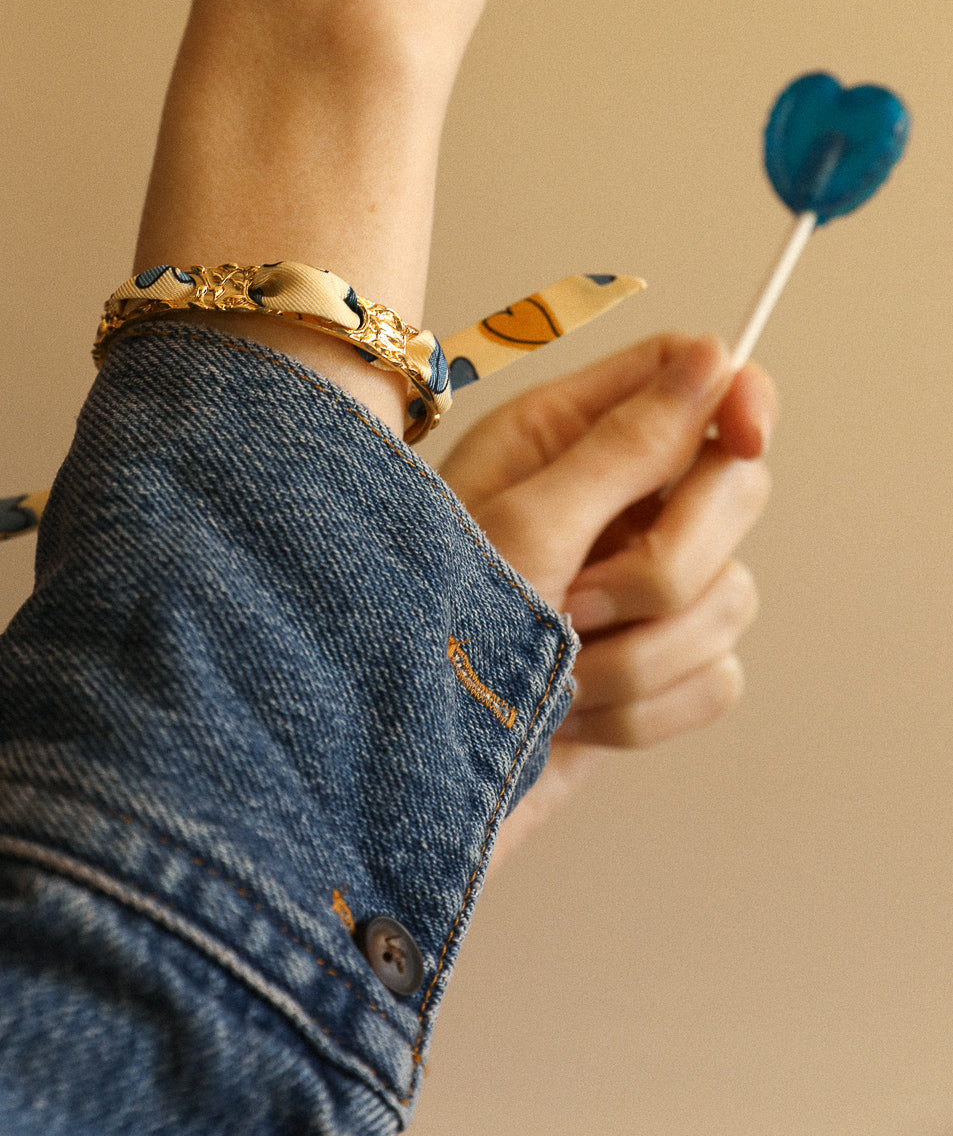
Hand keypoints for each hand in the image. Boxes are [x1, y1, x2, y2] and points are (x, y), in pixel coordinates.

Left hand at [439, 335, 776, 866]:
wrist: (390, 776)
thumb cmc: (422, 636)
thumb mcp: (522, 528)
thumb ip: (625, 448)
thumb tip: (714, 359)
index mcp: (564, 438)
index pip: (688, 376)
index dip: (736, 397)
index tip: (746, 437)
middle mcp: (608, 504)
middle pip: (735, 490)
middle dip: (669, 563)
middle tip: (579, 598)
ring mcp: (633, 592)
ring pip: (731, 597)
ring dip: (642, 656)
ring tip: (555, 675)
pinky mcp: (648, 673)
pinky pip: (715, 679)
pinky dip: (645, 712)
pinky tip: (572, 721)